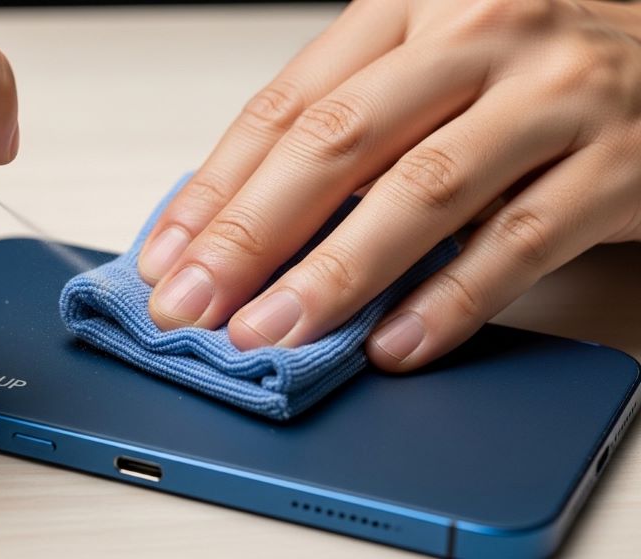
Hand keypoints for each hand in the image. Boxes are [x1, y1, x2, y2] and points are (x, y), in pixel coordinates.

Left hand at [138, 0, 640, 371]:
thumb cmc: (532, 62)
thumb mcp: (429, 66)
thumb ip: (347, 128)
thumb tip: (239, 223)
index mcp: (409, 5)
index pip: (285, 105)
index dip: (216, 190)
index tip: (168, 258)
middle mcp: (478, 31)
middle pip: (336, 143)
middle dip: (251, 236)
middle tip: (195, 306)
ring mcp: (552, 91)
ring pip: (420, 192)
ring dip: (334, 275)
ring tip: (274, 334)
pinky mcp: (617, 160)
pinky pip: (518, 242)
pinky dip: (449, 302)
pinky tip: (393, 345)